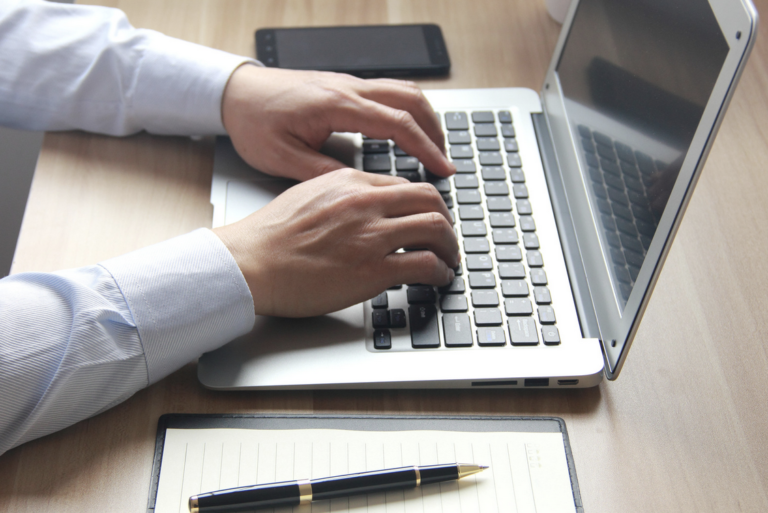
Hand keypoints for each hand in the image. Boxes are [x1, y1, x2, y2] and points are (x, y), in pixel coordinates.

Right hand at [213, 169, 458, 316]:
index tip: (427, 218)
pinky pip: (425, 264)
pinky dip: (439, 271)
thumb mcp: (309, 195)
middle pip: (430, 200)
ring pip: (435, 228)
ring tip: (448, 260)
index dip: (423, 205)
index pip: (404, 186)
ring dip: (449, 247)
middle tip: (447, 237)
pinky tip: (437, 278)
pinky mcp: (373, 269)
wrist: (250, 262)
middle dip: (446, 220)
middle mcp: (367, 203)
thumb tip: (364, 205)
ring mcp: (372, 235)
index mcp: (350, 183)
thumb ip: (342, 196)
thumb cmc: (271, 235)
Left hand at [221, 65, 454, 180]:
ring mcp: (347, 84)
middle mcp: (347, 88)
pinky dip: (407, 111)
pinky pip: (387, 92)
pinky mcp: (343, 87)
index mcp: (336, 105)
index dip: (425, 147)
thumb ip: (324, 173)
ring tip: (434, 148)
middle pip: (410, 100)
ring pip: (402, 91)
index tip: (442, 169)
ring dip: (424, 118)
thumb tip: (362, 189)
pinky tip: (407, 131)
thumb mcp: (283, 158)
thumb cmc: (254, 122)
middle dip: (435, 131)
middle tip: (446, 161)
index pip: (396, 123)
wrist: (235, 93)